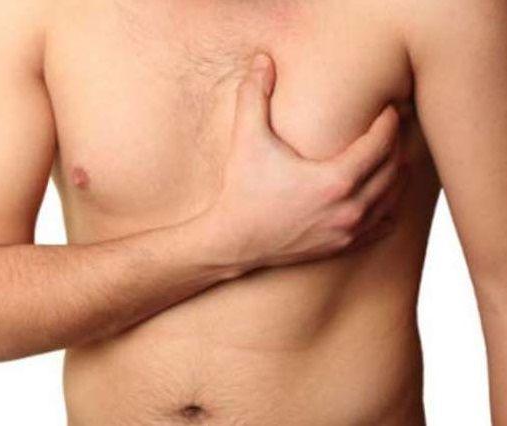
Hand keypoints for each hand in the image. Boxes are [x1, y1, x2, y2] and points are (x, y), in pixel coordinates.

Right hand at [202, 53, 405, 268]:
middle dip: (397, 144)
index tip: (390, 109)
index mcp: (335, 179)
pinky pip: (383, 225)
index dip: (390, 123)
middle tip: (395, 126)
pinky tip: (386, 194)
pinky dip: (390, 207)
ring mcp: (348, 230)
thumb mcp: (247, 139)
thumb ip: (255, 96)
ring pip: (392, 197)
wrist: (234, 241)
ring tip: (394, 154)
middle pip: (393, 169)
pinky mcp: (342, 245)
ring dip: (397, 174)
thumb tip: (261, 60)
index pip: (381, 145)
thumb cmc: (242, 189)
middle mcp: (349, 207)